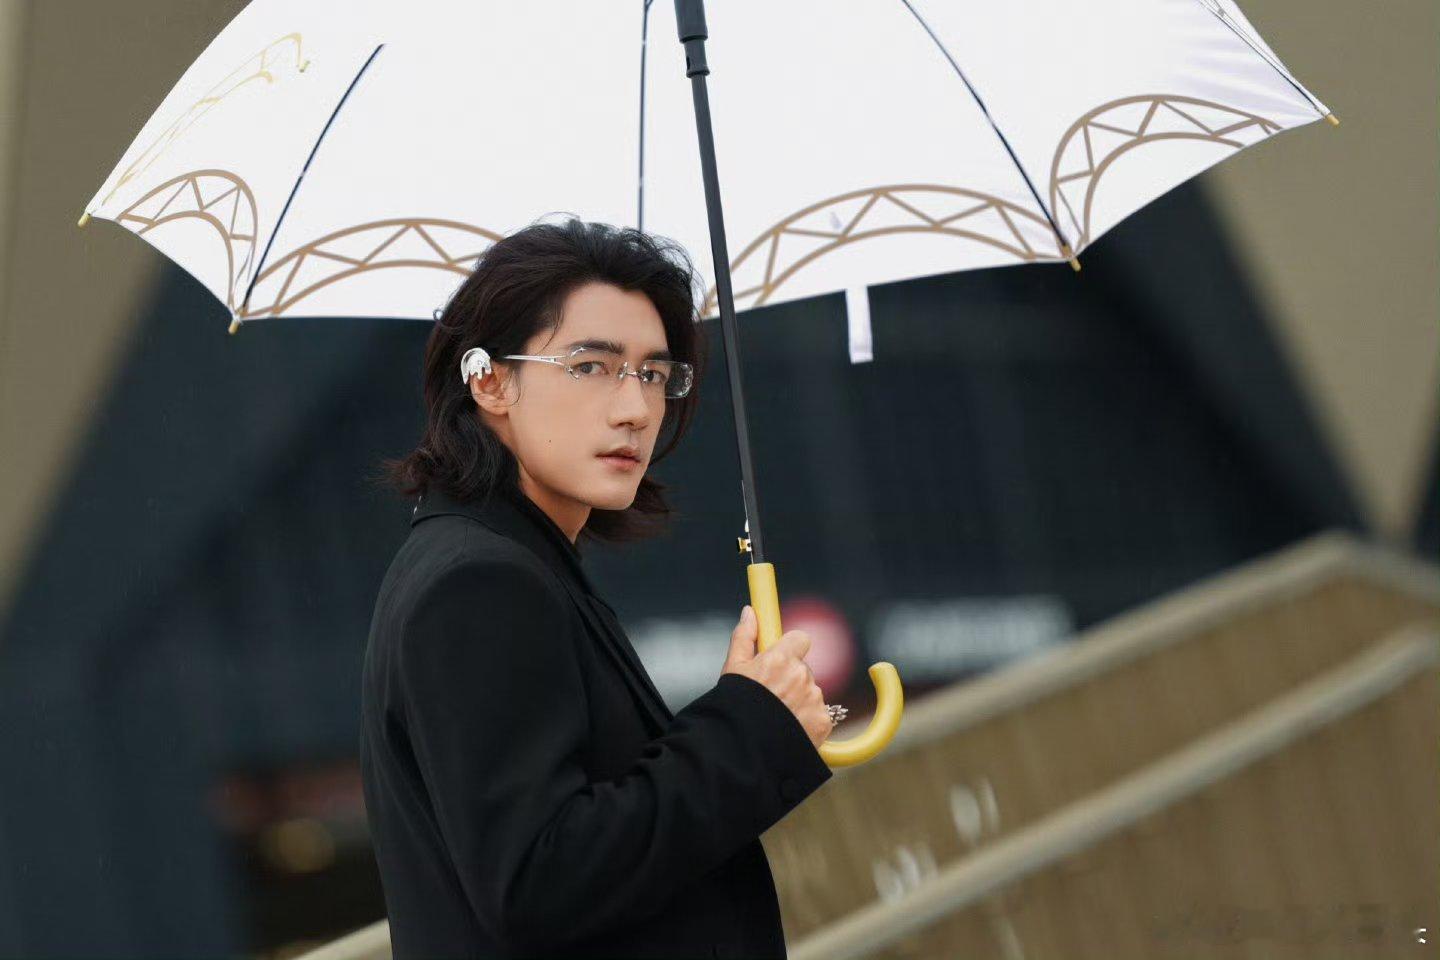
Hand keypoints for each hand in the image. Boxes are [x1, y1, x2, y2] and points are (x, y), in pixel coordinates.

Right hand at [721, 605, 833, 751]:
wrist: (744, 749)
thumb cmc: (735, 707)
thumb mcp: (733, 669)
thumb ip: (745, 636)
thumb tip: (749, 611)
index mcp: (781, 659)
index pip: (801, 639)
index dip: (791, 649)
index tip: (782, 658)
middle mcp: (801, 676)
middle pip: (803, 669)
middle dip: (791, 679)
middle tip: (771, 697)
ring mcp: (814, 699)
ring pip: (811, 692)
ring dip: (799, 701)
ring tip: (777, 718)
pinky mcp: (823, 721)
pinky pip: (819, 714)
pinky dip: (807, 721)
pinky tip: (788, 729)